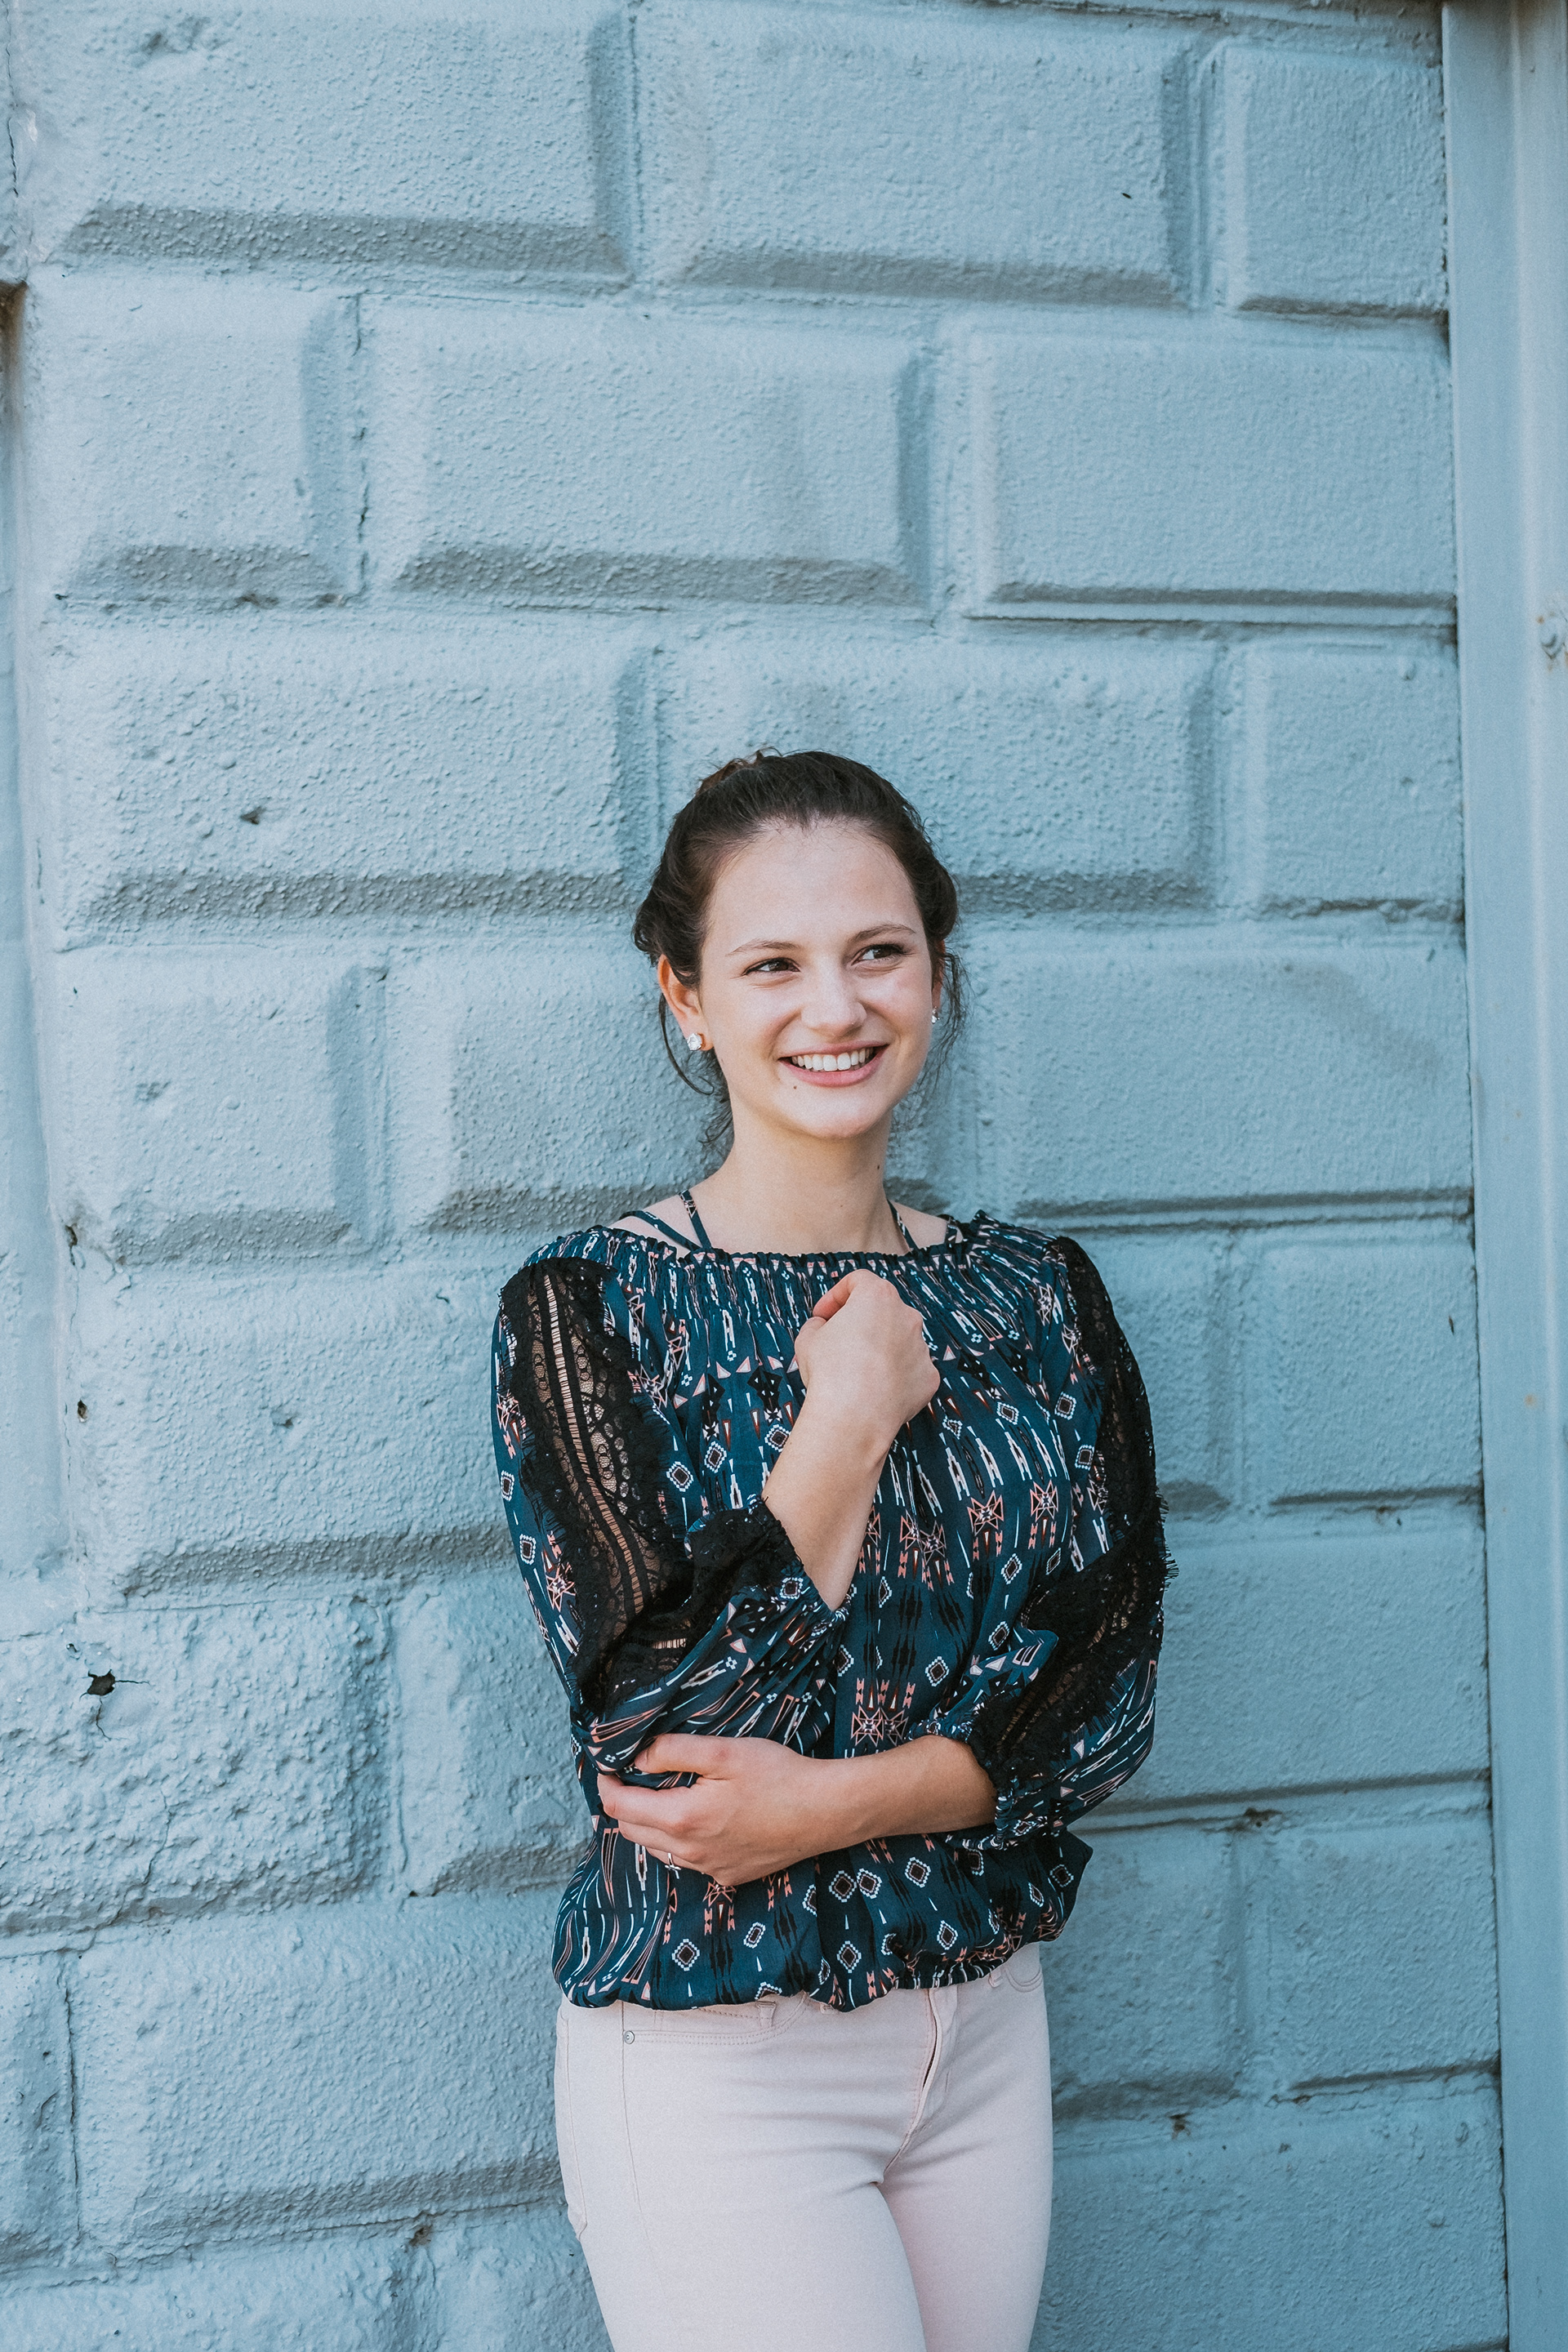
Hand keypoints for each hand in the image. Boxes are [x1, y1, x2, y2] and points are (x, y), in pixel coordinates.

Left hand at [596, 1732, 997, 1887]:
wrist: (825, 1812)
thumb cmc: (778, 1775)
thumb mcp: (724, 1751)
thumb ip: (673, 1751)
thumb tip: (635, 1757)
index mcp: (683, 1819)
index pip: (621, 1808)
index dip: (606, 1786)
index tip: (605, 1766)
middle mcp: (689, 1853)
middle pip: (633, 1833)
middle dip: (623, 1805)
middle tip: (629, 1776)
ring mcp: (709, 1870)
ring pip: (659, 1850)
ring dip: (649, 1825)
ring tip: (659, 1795)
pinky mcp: (729, 1876)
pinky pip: (688, 1861)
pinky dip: (679, 1841)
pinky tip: (698, 1820)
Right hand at [793, 1269, 938, 1454]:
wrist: (854, 1415)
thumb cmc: (830, 1372)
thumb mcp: (807, 1339)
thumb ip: (817, 1325)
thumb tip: (822, 1327)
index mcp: (878, 1297)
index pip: (859, 1282)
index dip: (836, 1296)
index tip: (822, 1315)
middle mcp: (906, 1316)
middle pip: (883, 1310)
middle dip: (861, 1322)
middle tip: (838, 1341)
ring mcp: (922, 1347)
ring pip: (899, 1341)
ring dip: (880, 1349)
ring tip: (856, 1371)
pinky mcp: (929, 1377)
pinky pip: (910, 1369)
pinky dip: (895, 1375)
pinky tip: (874, 1390)